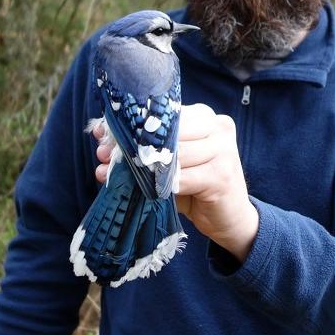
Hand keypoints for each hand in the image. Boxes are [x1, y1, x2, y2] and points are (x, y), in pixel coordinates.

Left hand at [92, 106, 258, 262]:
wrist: (232, 219)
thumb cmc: (197, 189)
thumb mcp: (173, 163)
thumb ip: (149, 148)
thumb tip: (102, 136)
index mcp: (206, 117)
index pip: (165, 114)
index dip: (132, 125)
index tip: (103, 136)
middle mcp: (218, 127)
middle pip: (167, 132)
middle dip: (132, 145)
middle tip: (103, 156)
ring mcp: (224, 149)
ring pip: (172, 155)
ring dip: (140, 168)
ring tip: (113, 175)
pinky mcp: (222, 175)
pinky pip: (181, 178)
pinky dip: (159, 186)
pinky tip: (143, 191)